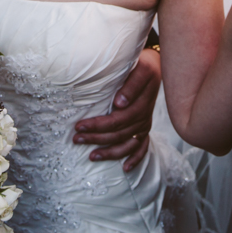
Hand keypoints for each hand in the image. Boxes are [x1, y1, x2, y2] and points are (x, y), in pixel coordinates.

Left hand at [73, 47, 160, 171]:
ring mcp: (145, 123)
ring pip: (128, 144)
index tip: (79, 126)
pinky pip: (143, 147)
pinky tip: (126, 168)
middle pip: (119, 133)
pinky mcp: (146, 127)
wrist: (155, 64)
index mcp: (141, 102)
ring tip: (92, 156)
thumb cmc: (142, 64)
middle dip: (96, 138)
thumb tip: (119, 103)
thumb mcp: (140, 68)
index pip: (117, 119)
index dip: (97, 125)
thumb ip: (131, 85)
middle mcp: (144, 115)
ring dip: (110, 153)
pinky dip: (136, 158)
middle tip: (76, 138)